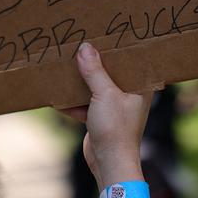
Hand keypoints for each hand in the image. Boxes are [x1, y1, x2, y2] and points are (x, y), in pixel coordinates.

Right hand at [59, 42, 151, 189]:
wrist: (109, 163)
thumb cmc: (116, 129)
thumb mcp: (104, 94)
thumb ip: (94, 71)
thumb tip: (85, 48)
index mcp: (139, 87)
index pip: (130, 61)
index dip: (119, 48)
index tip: (106, 34)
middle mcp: (129, 95)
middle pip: (110, 73)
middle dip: (95, 63)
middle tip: (82, 45)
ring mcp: (114, 108)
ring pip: (95, 88)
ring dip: (81, 82)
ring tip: (67, 67)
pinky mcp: (100, 119)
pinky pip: (85, 104)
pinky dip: (73, 102)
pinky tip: (58, 97)